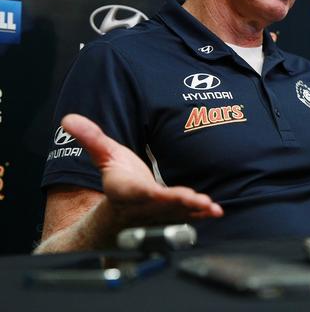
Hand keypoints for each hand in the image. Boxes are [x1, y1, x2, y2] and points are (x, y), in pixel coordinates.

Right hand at [61, 113, 223, 227]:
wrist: (118, 213)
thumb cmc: (117, 181)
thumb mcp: (104, 156)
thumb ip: (91, 138)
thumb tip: (68, 118)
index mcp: (126, 191)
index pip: (136, 192)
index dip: (147, 193)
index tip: (155, 193)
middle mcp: (144, 207)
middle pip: (161, 205)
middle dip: (178, 203)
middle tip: (197, 200)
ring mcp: (160, 214)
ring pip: (177, 214)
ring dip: (193, 210)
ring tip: (209, 207)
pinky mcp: (174, 216)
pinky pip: (188, 217)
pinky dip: (201, 214)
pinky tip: (215, 211)